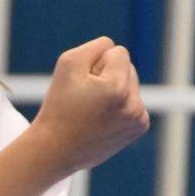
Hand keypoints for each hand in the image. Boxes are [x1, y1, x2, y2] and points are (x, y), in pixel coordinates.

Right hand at [30, 37, 148, 176]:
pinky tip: (102, 119)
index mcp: (117, 87)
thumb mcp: (68, 63)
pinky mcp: (138, 128)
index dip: (96, 63)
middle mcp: (133, 104)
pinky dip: (120, 106)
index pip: (118, 52)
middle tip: (85, 98)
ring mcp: (138, 119)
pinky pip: (133, 102)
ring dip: (115, 90)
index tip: (83, 83)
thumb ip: (95, 46)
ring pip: (131, 84)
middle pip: (128, 67)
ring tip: (93, 109)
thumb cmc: (59, 105)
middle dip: (108, 75)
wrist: (56, 149)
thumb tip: (114, 49)